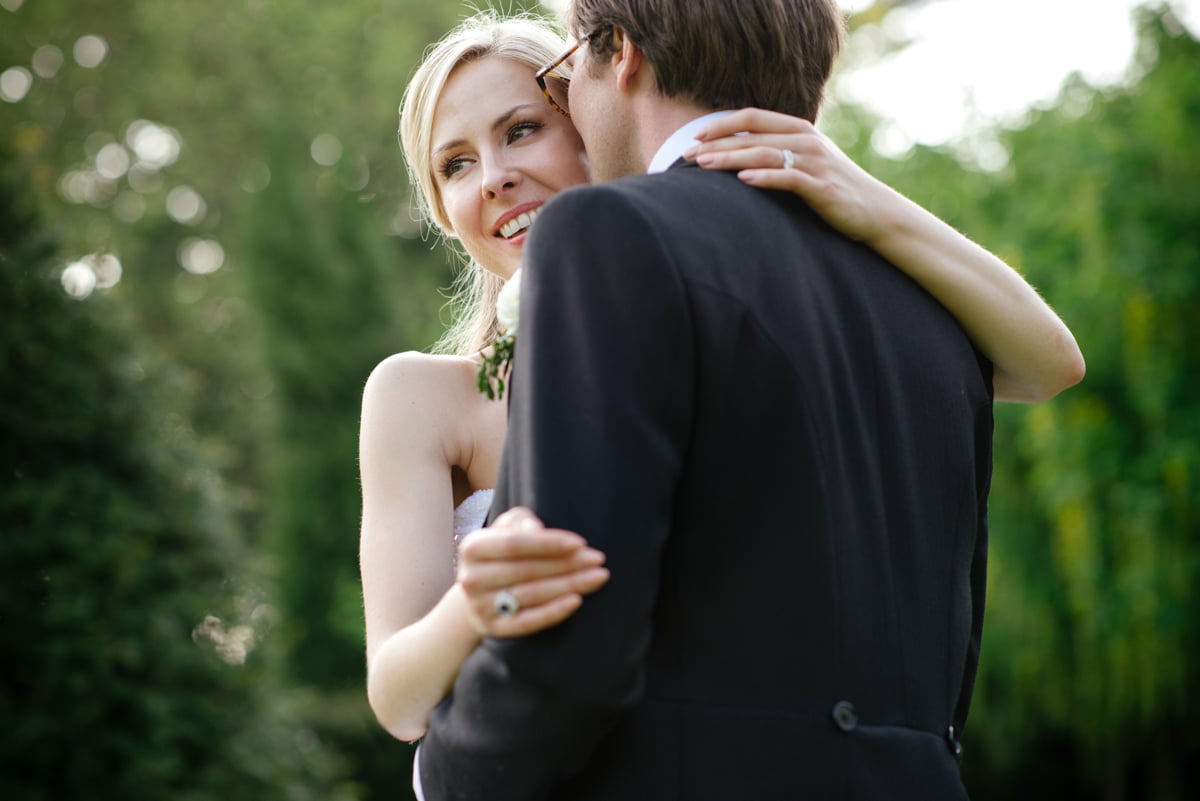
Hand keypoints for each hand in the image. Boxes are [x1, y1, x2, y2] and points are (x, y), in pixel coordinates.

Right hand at [456, 507, 609, 637]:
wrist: (477, 596)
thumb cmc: (501, 554)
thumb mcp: (505, 529)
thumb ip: (520, 521)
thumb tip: (536, 529)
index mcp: (473, 547)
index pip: (515, 544)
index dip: (549, 543)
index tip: (580, 543)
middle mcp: (471, 578)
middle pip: (527, 570)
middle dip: (568, 564)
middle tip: (598, 560)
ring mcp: (480, 606)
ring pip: (531, 595)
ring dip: (569, 585)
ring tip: (598, 577)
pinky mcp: (494, 629)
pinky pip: (528, 622)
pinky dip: (553, 612)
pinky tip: (577, 600)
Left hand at [683, 107, 887, 243]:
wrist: (874, 210)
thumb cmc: (832, 187)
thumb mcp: (804, 162)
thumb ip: (777, 152)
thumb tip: (737, 157)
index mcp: (799, 129)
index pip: (753, 117)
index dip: (721, 124)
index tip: (693, 138)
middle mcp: (806, 140)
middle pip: (753, 135)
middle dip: (716, 144)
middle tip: (686, 156)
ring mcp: (814, 162)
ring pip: (765, 154)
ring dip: (731, 159)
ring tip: (704, 166)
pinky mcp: (821, 187)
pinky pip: (788, 178)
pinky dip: (764, 177)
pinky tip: (743, 180)